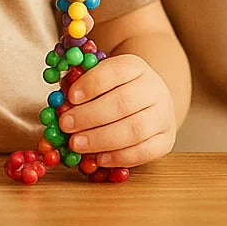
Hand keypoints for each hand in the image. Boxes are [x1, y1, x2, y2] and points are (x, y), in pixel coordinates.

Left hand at [58, 53, 175, 167]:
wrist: (150, 101)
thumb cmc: (115, 89)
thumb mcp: (100, 76)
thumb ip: (80, 83)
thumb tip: (59, 98)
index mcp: (135, 66)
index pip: (115, 71)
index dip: (92, 84)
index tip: (70, 97)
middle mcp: (154, 88)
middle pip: (124, 103)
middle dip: (90, 116)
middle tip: (66, 125)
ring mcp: (164, 115)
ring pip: (135, 129)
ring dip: (102, 139)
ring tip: (76, 144)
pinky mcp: (167, 140)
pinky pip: (145, 152)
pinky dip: (120, 157)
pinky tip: (99, 158)